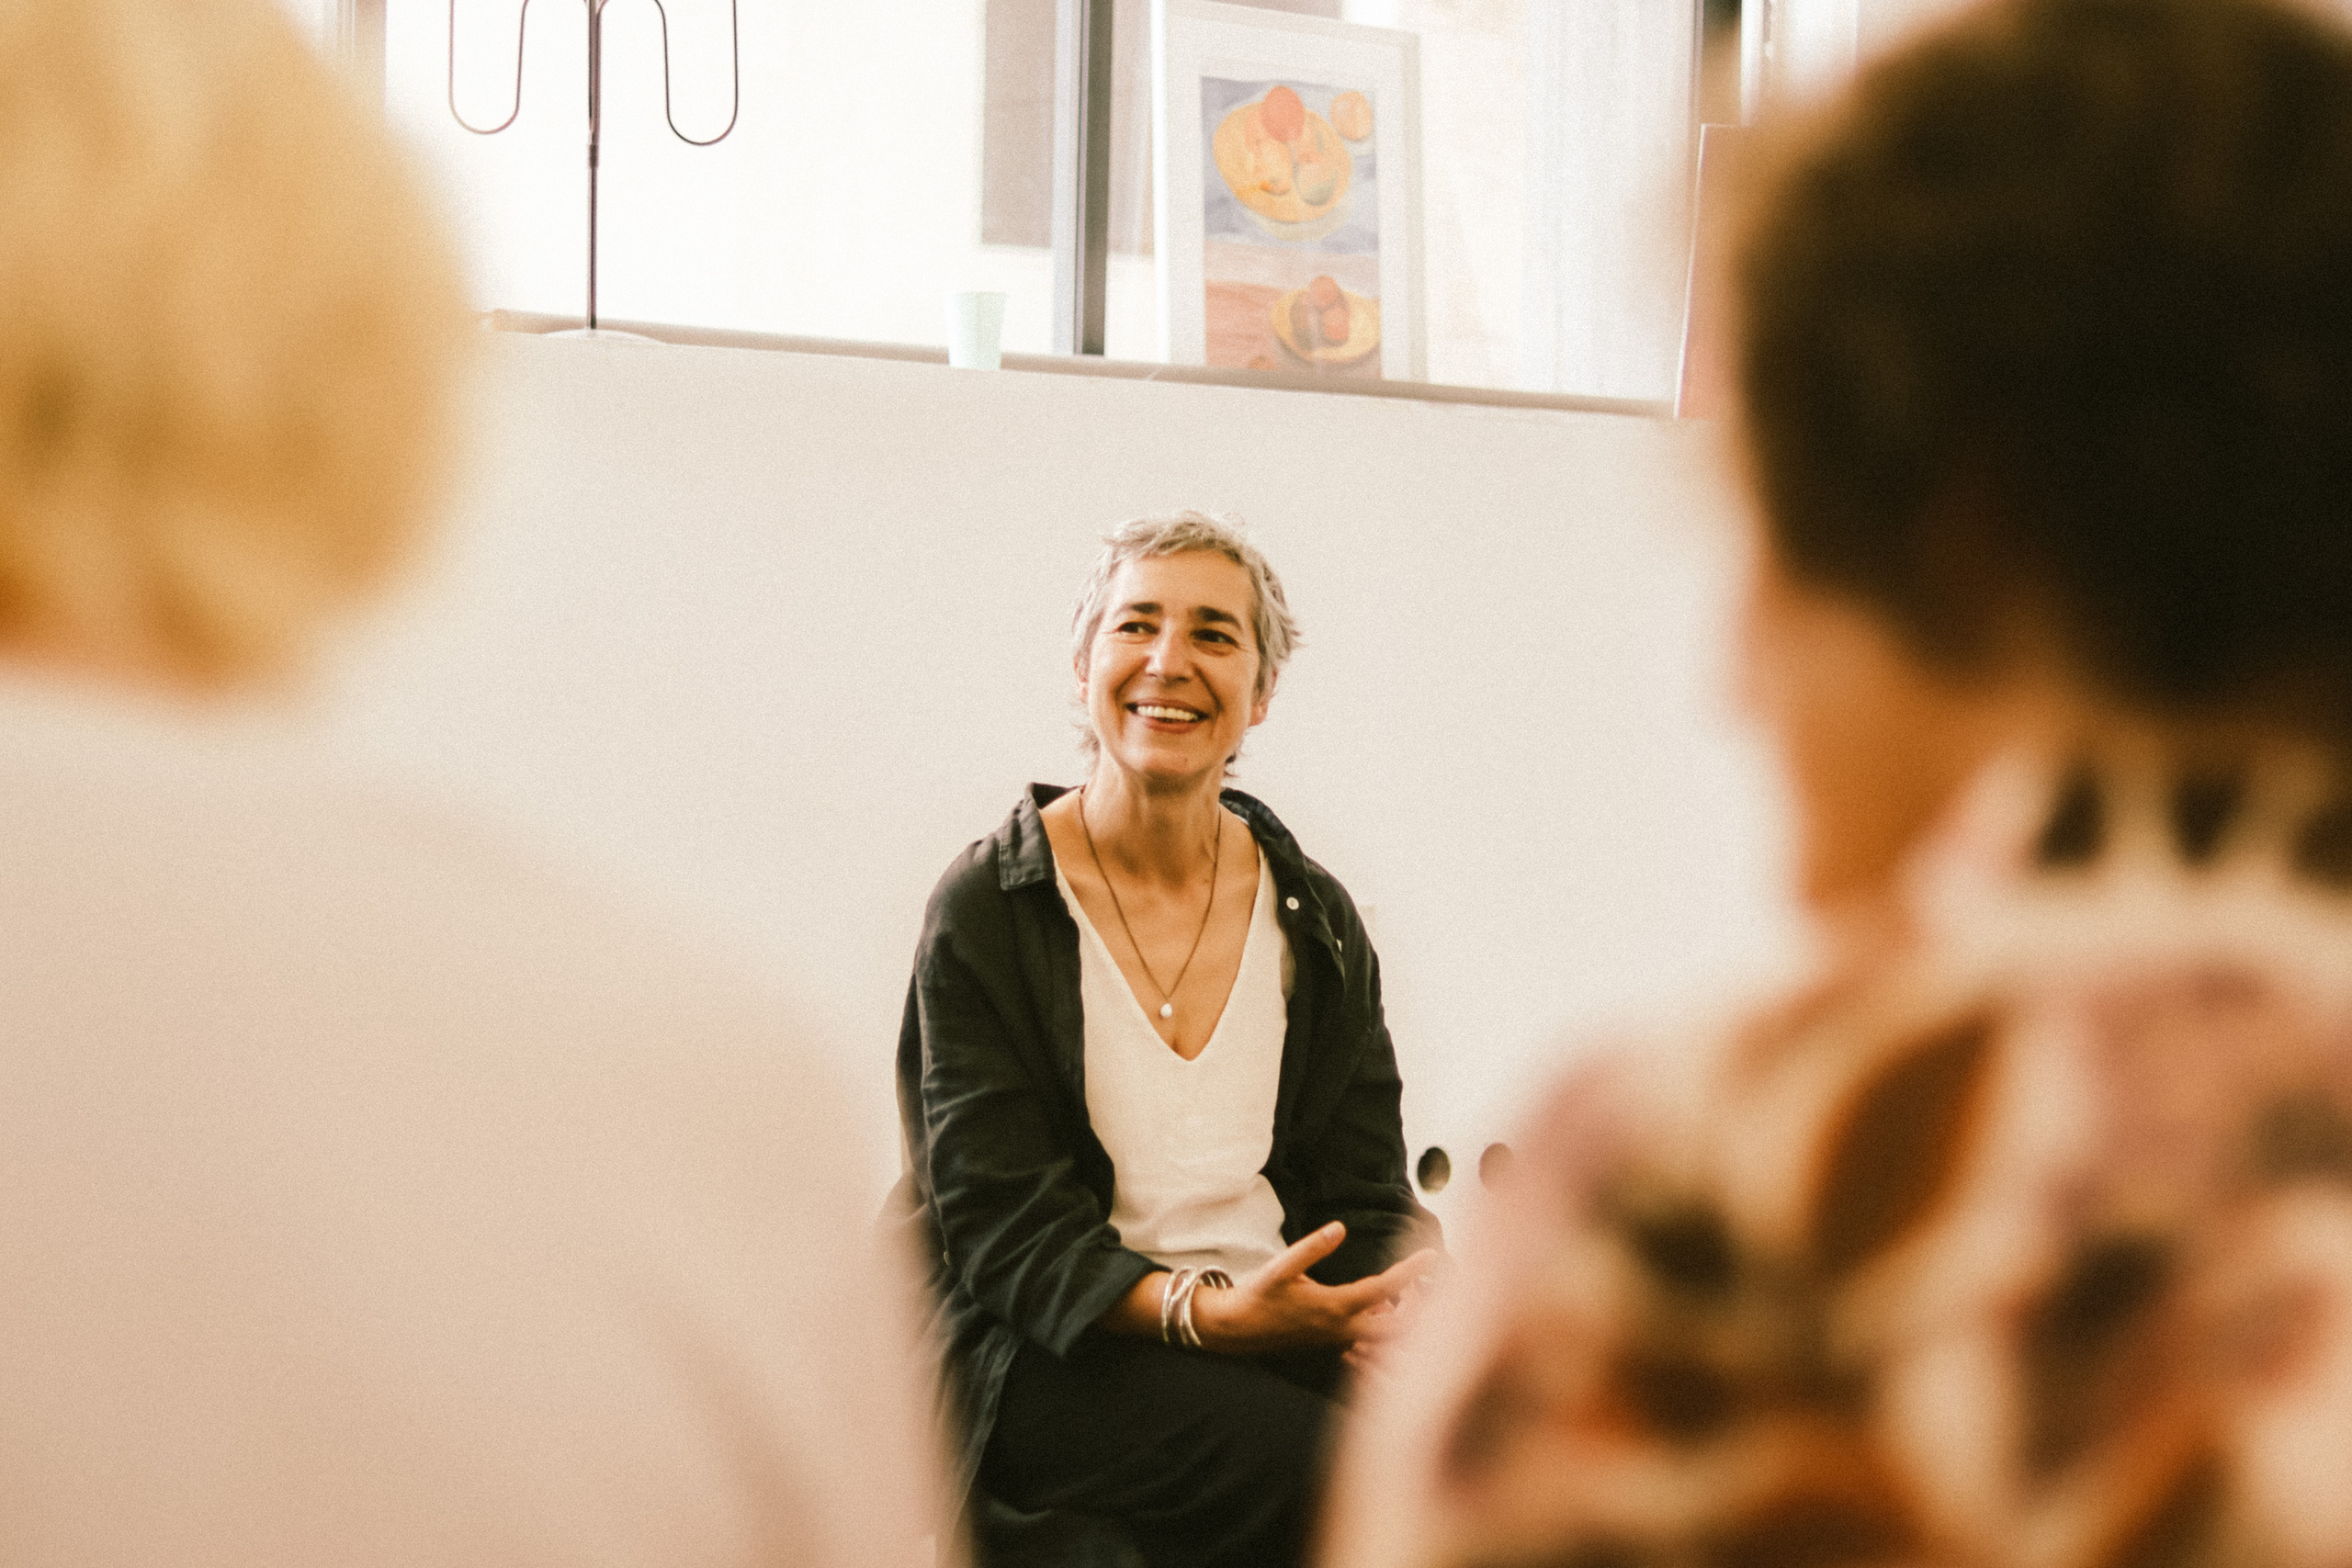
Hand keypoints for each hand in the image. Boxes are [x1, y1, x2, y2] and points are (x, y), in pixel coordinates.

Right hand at [1190, 1223, 1437, 1354]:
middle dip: (1419, 1306)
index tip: (1432, 1253)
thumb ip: (1312, 1247)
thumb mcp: (1281, 1267)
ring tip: (1406, 1288)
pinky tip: (1380, 1301)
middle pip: (1400, 1328)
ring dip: (1405, 1316)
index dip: (1412, 1271)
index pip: (1386, 1290)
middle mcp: (1344, 1328)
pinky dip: (1386, 1321)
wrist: (1238, 1330)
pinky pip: (1373, 1339)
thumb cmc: (1259, 1295)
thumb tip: (1340, 1228)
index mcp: (1334, 1307)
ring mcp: (1341, 1339)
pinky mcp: (1335, 1340)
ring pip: (1388, 1338)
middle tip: (1419, 1279)